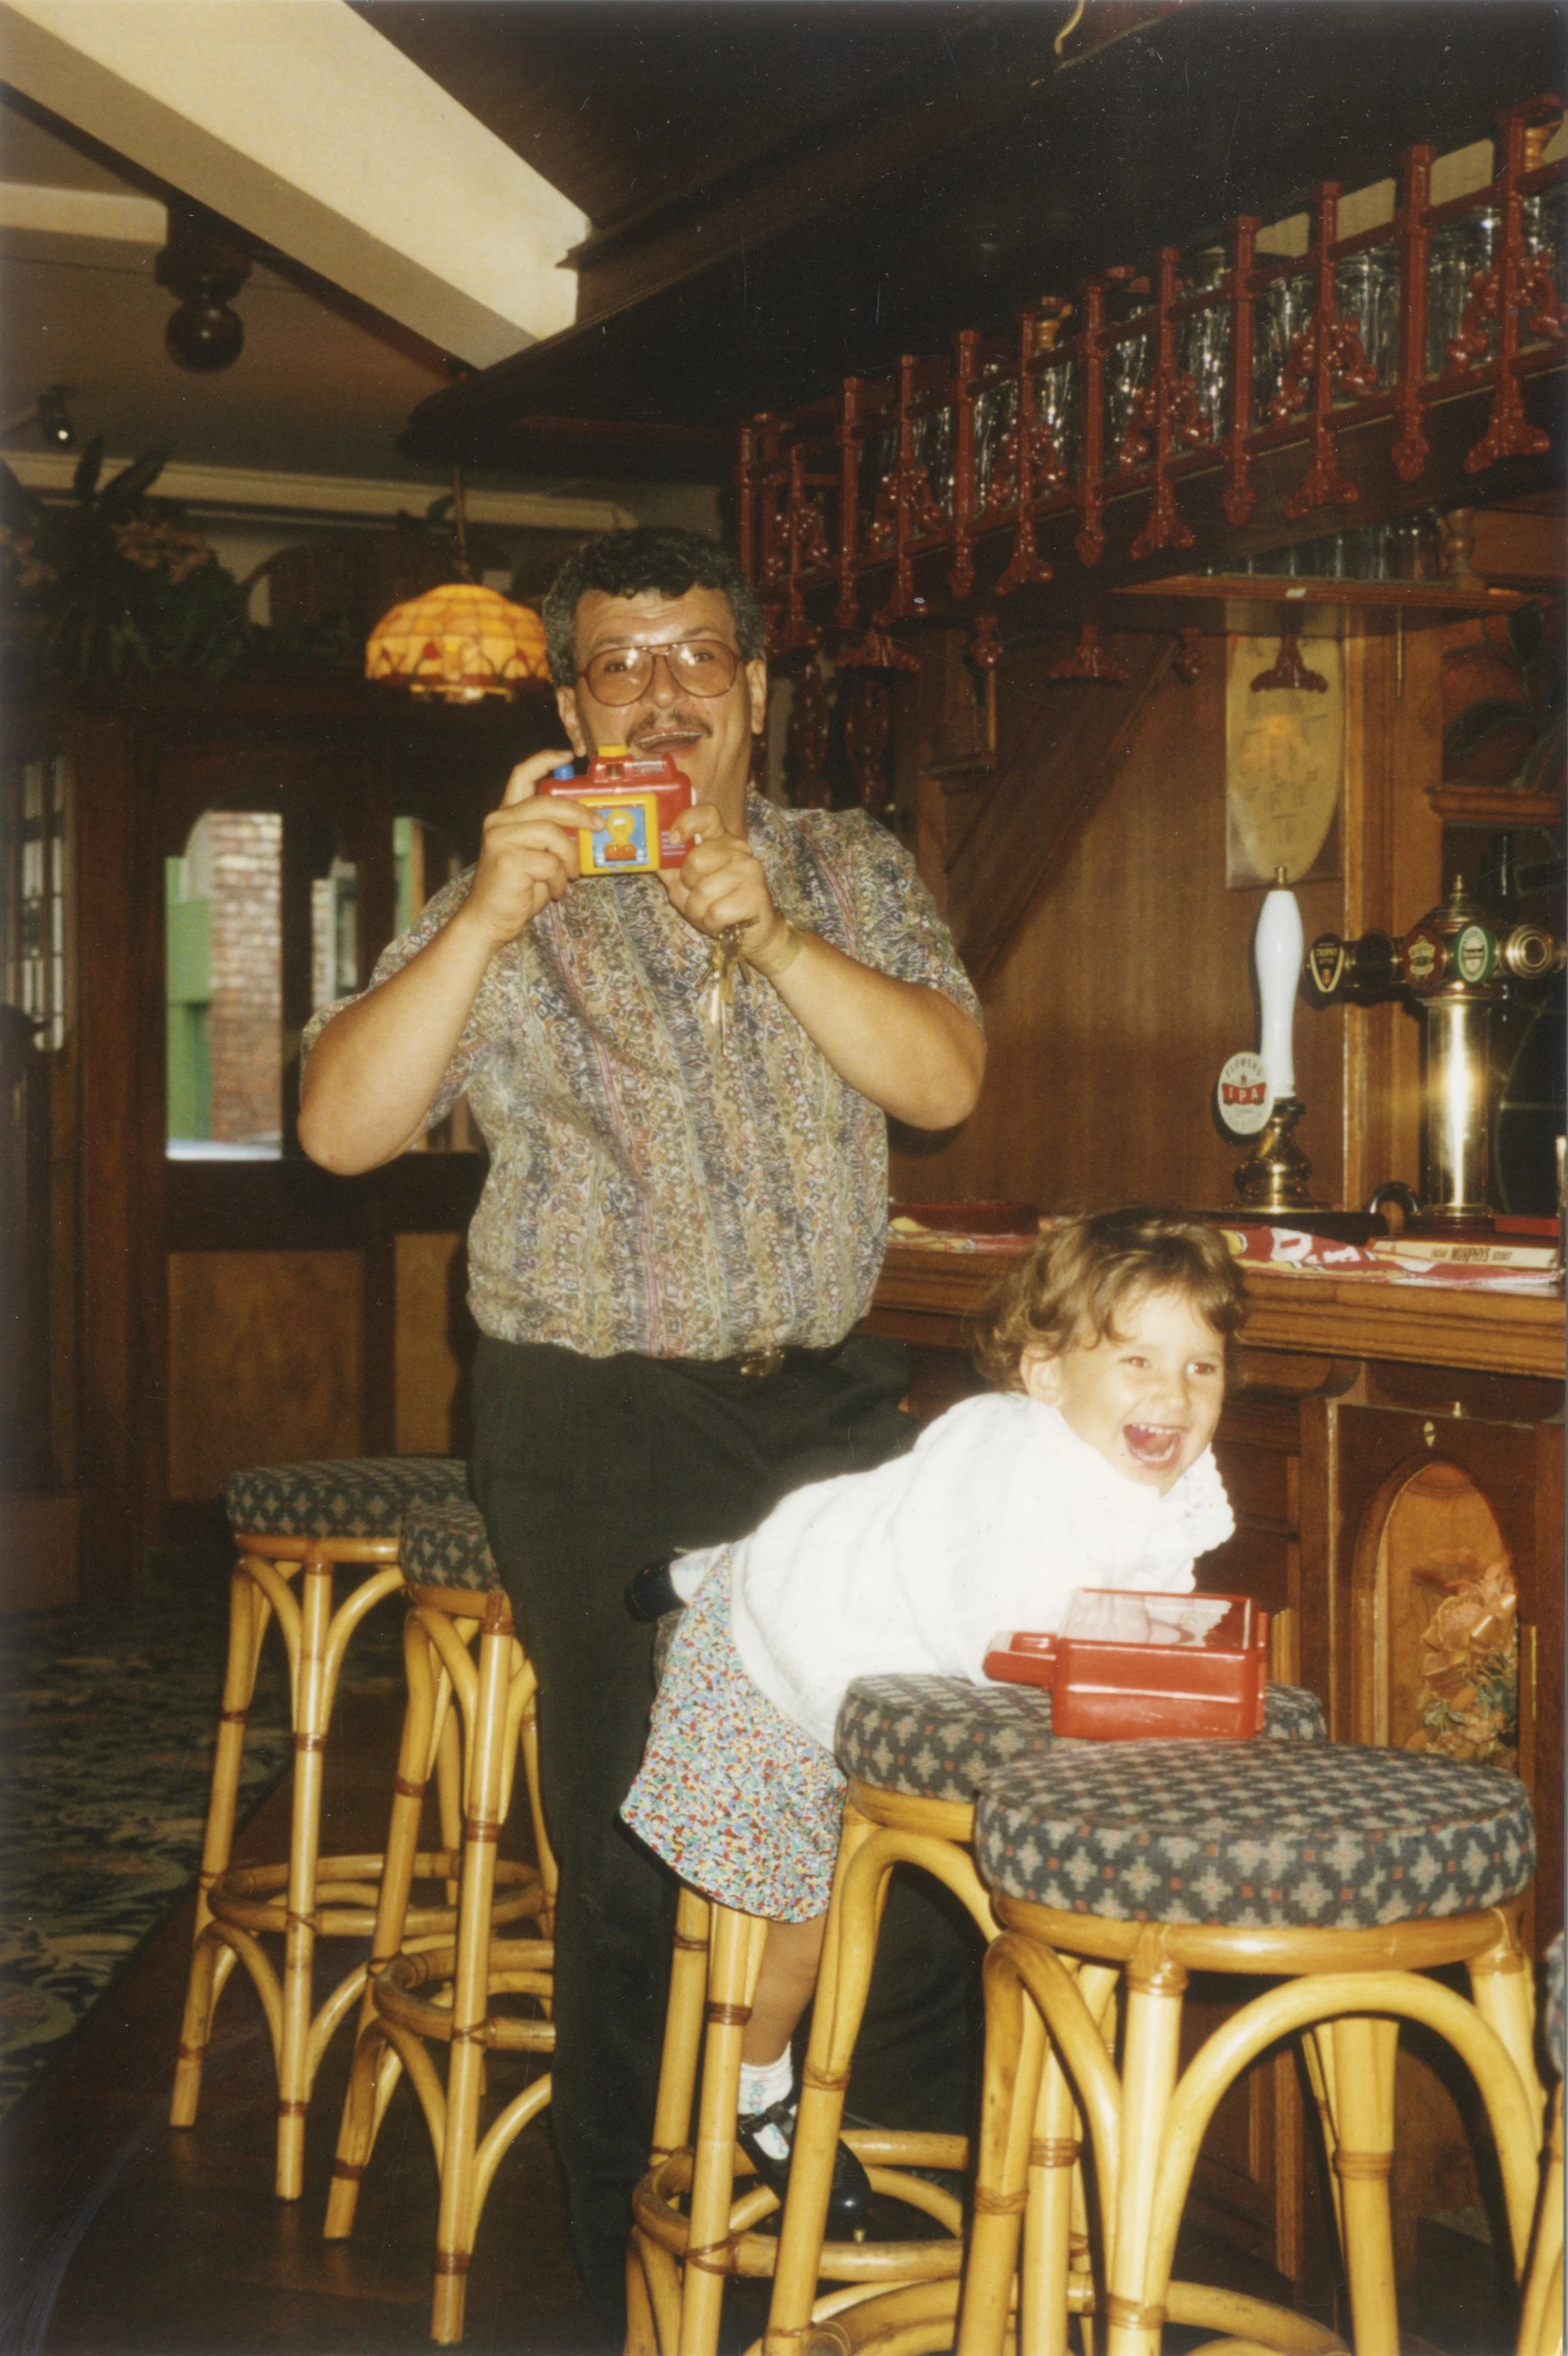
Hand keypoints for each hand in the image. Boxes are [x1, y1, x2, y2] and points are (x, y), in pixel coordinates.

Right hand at [458, 748, 587, 952]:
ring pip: (552, 834)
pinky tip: (553, 892)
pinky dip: (558, 879)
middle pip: (547, 802)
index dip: (545, 760)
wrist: (489, 920)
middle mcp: (499, 821)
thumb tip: (591, 824)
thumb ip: (554, 835)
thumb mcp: (538, 855)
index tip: (568, 754)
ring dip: (569, 858)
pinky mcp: (507, 860)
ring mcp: (501, 839)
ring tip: (569, 876)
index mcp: (506, 815)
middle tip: (598, 825)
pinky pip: (550, 863)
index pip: (521, 775)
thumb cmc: (517, 888)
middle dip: (579, 813)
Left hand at [660, 801, 788, 959]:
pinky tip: (723, 922)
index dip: (686, 822)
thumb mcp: (688, 885)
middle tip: (698, 897)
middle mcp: (738, 849)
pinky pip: (715, 912)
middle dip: (688, 886)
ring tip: (710, 912)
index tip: (673, 839)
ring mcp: (749, 870)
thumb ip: (671, 868)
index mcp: (721, 840)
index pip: (706, 815)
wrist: (753, 931)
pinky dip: (711, 923)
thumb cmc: (718, 905)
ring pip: (702, 891)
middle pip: (696, 860)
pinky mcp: (754, 895)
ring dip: (698, 910)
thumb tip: (649, 854)